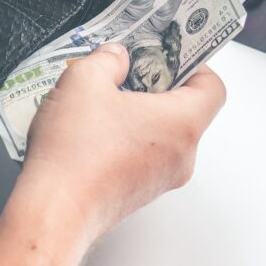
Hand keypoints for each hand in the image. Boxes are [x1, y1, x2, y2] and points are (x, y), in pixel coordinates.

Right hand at [13, 43, 225, 244]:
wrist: (53, 212)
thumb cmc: (75, 154)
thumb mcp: (84, 80)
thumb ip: (107, 59)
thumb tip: (115, 57)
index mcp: (181, 124)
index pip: (212, 88)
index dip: (194, 64)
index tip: (170, 53)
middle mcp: (180, 156)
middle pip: (186, 110)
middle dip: (156, 85)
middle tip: (129, 69)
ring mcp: (160, 179)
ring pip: (161, 134)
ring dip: (137, 113)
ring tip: (101, 99)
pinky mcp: (137, 193)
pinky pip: (142, 155)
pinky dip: (125, 137)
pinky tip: (90, 129)